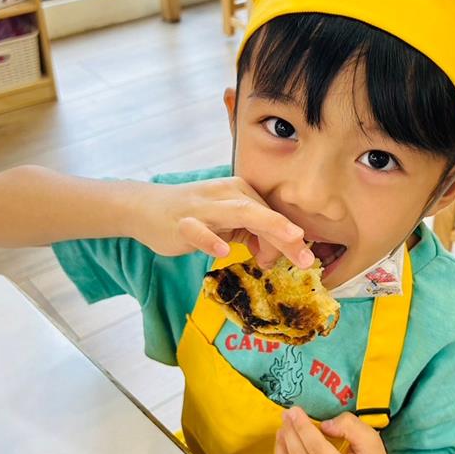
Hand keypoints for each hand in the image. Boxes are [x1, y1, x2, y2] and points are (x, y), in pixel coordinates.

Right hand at [130, 175, 313, 266]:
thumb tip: (273, 256)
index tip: (303, 261)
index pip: (271, 216)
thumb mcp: (227, 225)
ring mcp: (204, 207)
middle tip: (308, 257)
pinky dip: (211, 239)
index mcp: (240, 192)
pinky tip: (224, 251)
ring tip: (290, 238)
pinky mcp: (182, 222)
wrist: (146, 208)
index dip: (287, 240)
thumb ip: (252, 237)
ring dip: (268, 226)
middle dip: (288, 235)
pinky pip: (198, 230)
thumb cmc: (193, 216)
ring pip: (240, 213)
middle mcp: (226, 194)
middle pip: (263, 214)